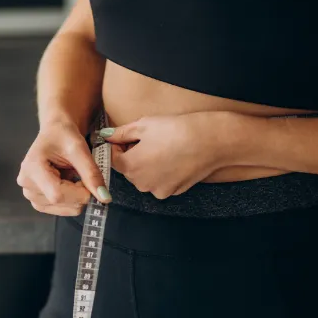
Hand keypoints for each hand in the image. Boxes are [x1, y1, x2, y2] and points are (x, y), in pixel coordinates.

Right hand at [17, 120, 111, 216]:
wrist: (55, 133)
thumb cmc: (63, 135)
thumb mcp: (79, 148)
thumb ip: (91, 173)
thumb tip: (105, 198)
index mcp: (31, 169)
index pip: (57, 195)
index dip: (80, 193)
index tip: (90, 181)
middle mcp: (26, 185)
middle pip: (61, 203)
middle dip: (80, 193)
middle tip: (79, 174)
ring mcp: (30, 195)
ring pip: (64, 209)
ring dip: (76, 197)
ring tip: (72, 177)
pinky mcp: (37, 202)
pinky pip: (61, 210)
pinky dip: (72, 200)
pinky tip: (69, 184)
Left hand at [100, 112, 232, 198]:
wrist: (212, 141)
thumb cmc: (176, 130)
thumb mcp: (144, 125)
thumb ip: (120, 133)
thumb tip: (106, 135)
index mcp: (129, 166)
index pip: (112, 158)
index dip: (118, 145)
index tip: (128, 136)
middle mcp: (141, 183)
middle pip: (129, 169)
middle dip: (133, 155)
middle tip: (150, 140)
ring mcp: (158, 190)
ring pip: (145, 176)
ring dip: (148, 164)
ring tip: (164, 148)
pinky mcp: (173, 192)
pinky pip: (160, 182)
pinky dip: (163, 172)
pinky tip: (175, 158)